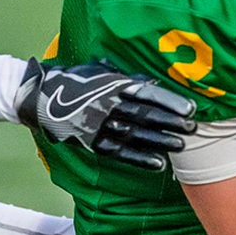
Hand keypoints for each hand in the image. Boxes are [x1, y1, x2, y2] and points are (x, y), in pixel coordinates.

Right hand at [15, 59, 196, 170]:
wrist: (41, 96)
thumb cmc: (77, 79)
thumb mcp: (101, 70)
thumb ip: (127, 77)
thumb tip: (154, 82)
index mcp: (113, 85)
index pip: (147, 94)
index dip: (170, 102)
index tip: (190, 108)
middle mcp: (108, 105)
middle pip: (146, 116)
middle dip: (171, 123)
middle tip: (193, 128)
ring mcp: (100, 125)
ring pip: (136, 135)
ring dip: (160, 142)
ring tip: (180, 146)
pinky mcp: (93, 142)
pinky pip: (120, 153)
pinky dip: (139, 159)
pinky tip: (158, 163)